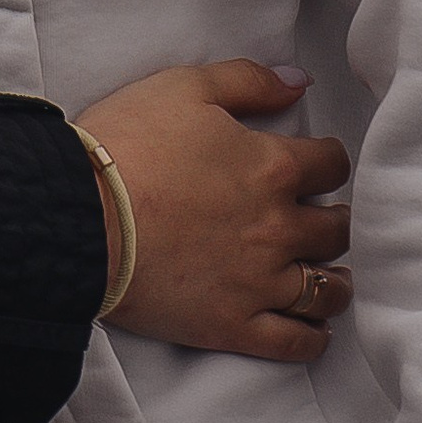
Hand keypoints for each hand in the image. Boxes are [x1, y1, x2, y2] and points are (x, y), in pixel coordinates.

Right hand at [79, 61, 351, 361]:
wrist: (83, 212)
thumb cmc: (128, 142)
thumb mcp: (183, 87)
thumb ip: (247, 81)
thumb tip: (298, 82)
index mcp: (270, 167)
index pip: (330, 164)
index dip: (329, 159)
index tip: (322, 163)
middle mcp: (277, 227)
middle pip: (336, 230)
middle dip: (337, 219)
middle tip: (329, 217)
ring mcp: (260, 283)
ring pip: (325, 291)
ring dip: (335, 281)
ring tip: (331, 275)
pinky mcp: (235, 326)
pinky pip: (294, 342)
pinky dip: (312, 338)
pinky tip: (314, 329)